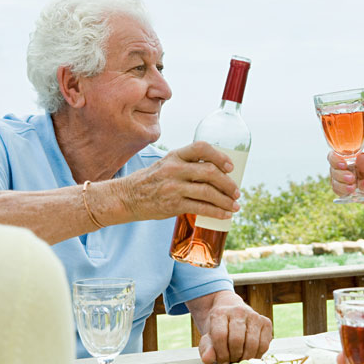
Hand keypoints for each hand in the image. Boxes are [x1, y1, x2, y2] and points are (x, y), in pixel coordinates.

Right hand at [114, 141, 240, 220]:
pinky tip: (224, 215)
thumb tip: (216, 172)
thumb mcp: (166, 165)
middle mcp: (175, 169)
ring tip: (235, 206)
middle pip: (210, 172)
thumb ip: (187, 165)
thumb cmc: (151, 181)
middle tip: (236, 192)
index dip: (220, 156)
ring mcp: (173, 187)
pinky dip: (216, 212)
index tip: (230, 167)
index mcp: (175, 156)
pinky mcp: (173, 205)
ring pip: (208, 192)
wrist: (127, 197)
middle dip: (228, 183)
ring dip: (226, 200)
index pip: (201, 148)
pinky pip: (201, 208)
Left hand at [196, 297, 272, 363]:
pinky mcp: (266, 322)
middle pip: (237, 340)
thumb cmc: (220, 330)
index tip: (222, 362)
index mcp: (220, 313)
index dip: (221, 354)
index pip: (220, 336)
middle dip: (234, 356)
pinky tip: (249, 355)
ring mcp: (254, 315)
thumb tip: (208, 359)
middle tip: (232, 362)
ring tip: (240, 359)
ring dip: (246, 358)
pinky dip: (257, 355)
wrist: (232, 315)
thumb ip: (206, 349)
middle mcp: (238, 311)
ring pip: (252, 343)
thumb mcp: (209, 339)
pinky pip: (264, 344)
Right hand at [327, 152, 363, 203]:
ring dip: (343, 185)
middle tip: (352, 178)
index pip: (334, 156)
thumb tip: (360, 157)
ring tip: (355, 186)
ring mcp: (343, 180)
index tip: (343, 164)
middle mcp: (343, 169)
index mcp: (348, 158)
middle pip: (333, 170)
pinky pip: (339, 192)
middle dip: (340, 175)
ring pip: (334, 182)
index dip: (335, 159)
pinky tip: (360, 189)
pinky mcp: (344, 191)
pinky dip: (348, 191)